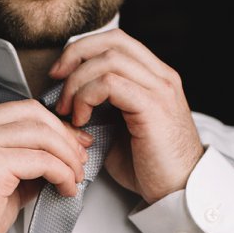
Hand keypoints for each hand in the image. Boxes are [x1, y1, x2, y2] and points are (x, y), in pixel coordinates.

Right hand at [0, 99, 90, 232]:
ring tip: (75, 178)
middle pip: (35, 114)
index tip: (74, 143)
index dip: (55, 125)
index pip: (23, 110)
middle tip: (81, 159)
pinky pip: (41, 160)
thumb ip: (23, 164)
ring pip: (42, 134)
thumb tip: (59, 160)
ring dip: (67, 157)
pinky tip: (65, 188)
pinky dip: (61, 173)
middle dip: (65, 136)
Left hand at [48, 29, 203, 204]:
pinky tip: (81, 119)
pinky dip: (87, 96)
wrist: (178, 191)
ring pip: (108, 59)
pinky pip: (111, 83)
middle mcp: (161, 77)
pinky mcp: (153, 107)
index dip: (84, 49)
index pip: (117, 41)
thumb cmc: (150, 167)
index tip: (60, 73)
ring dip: (78, 82)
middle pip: (111, 41)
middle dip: (75, 56)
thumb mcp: (119, 130)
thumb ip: (101, 108)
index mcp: (155, 77)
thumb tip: (66, 103)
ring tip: (68, 110)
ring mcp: (160, 89)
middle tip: (55, 81)